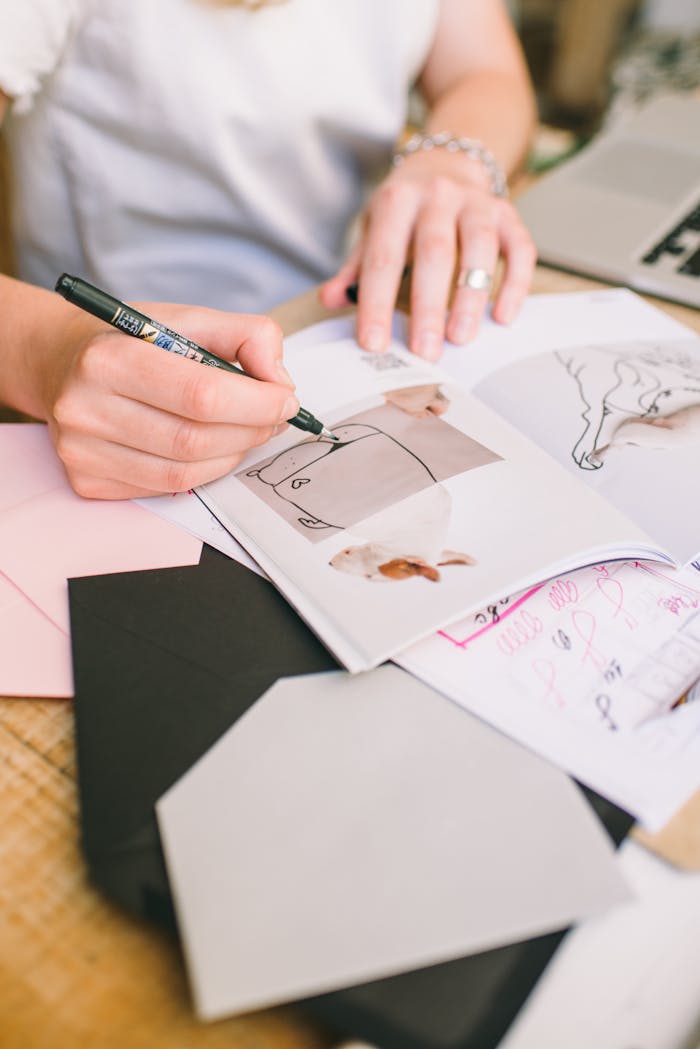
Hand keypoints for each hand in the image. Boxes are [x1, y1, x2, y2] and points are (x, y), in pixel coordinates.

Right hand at [41, 305, 298, 498]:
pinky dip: (201, 472)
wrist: (60, 363)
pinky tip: (208, 449)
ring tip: (245, 433)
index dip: (256, 404)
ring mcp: (82, 452)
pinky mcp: (87, 482)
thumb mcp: (186, 319)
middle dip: (251, 432)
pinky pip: (163, 489)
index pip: (201, 395)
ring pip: (183, 474)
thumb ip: (246, 336)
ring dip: (231, 456)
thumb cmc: (131, 341)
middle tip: (272, 419)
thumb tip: (280, 381)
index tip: (285, 400)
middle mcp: (85, 408)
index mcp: (109, 357)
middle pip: (195, 440)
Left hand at [320, 149, 535, 359]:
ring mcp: (476, 202)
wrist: (444, 165)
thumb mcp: (374, 230)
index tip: (374, 343)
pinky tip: (503, 317)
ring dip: (471, 298)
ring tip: (461, 337)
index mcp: (397, 201)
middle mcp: (438, 195)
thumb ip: (355, 268)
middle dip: (429, 307)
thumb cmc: (404, 212)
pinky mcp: (507, 213)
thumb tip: (330, 299)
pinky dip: (514, 284)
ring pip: (479, 249)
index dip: (377, 303)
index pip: (383, 257)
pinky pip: (519, 248)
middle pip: (434, 253)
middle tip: (426, 352)